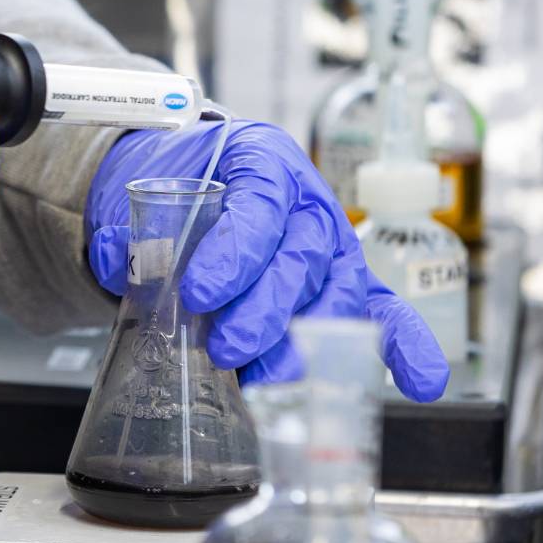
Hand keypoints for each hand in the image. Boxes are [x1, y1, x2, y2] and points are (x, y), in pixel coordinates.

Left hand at [83, 121, 447, 399]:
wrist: (188, 179)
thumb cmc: (173, 186)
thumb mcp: (141, 190)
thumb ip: (127, 229)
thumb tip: (119, 263)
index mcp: (261, 161)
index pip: (258, 205)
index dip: (233, 251)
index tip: (198, 290)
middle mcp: (307, 202)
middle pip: (301, 256)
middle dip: (265, 310)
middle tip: (225, 347)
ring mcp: (332, 246)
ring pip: (336, 292)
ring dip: (307, 343)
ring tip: (268, 380)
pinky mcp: (343, 285)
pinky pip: (383, 311)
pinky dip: (405, 345)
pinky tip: (423, 381)